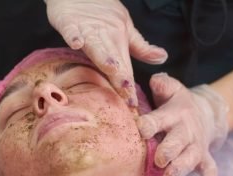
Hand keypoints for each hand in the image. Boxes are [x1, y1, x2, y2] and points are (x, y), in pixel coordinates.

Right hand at [45, 0, 167, 106]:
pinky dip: (74, 35)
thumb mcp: (124, 29)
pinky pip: (71, 30)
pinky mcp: (70, 22)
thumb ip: (140, 47)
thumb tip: (162, 57)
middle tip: (127, 94)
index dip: (128, 86)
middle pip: (113, 60)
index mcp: (117, 43)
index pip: (124, 68)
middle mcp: (104, 38)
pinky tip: (76, 43)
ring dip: (104, 57)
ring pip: (96, 46)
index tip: (133, 105)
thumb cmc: (100, 13)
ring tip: (113, 68)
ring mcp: (87, 30)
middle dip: (120, 77)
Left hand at [137, 73, 228, 175]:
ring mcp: (195, 145)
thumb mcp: (171, 89)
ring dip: (180, 168)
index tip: (141, 129)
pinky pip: (209, 168)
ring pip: (190, 158)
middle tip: (159, 159)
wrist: (205, 112)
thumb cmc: (175, 104)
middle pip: (177, 142)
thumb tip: (154, 80)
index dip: (150, 124)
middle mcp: (185, 131)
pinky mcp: (204, 156)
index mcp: (173, 114)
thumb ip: (162, 85)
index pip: (159, 119)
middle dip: (168, 150)